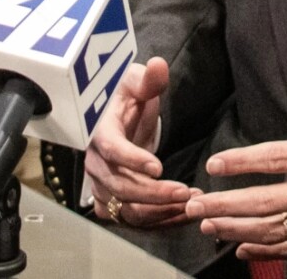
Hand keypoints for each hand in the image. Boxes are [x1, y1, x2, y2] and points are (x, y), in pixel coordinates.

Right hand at [85, 56, 200, 226]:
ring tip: (189, 203)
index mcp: (100, 132)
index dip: (132, 160)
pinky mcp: (112, 200)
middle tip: (185, 191)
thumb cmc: (125, 96)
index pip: (111, 150)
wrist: (114, 115)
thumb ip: (149, 78)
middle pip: (120, 186)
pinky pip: (131, 218)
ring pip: (126, 208)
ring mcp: (102, 185)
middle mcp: (96, 163)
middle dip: (153, 193)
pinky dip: (155, 220)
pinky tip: (181, 214)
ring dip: (157, 211)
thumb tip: (158, 66)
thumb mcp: (136, 81)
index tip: (158, 167)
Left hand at [185, 48, 286, 261]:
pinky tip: (243, 249)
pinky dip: (266, 251)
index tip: (214, 165)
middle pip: (263, 202)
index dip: (241, 162)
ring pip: (273, 231)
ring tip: (209, 226)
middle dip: (224, 204)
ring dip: (237, 229)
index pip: (274, 158)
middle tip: (194, 204)